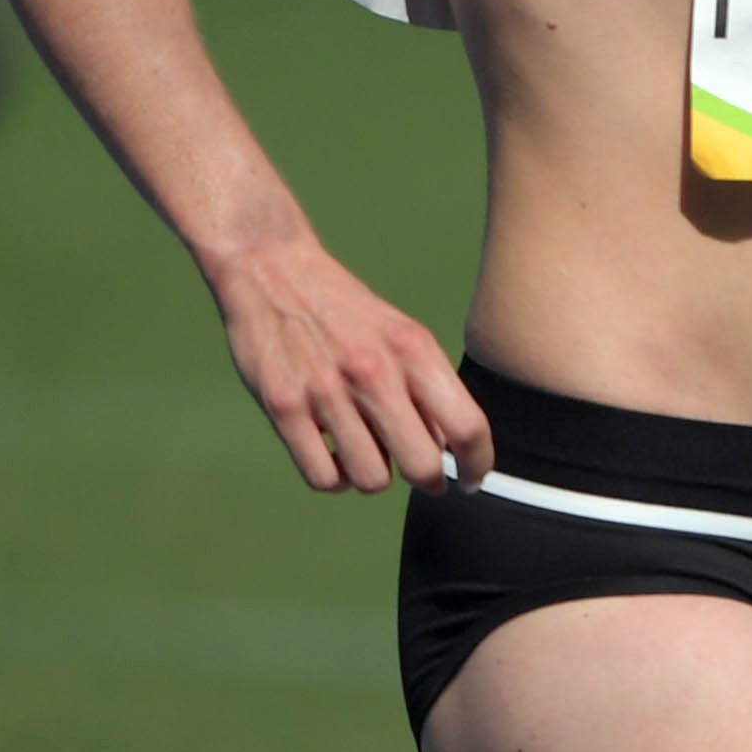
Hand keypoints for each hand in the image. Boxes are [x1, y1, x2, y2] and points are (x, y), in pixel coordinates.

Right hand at [206, 234, 490, 494]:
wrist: (272, 271)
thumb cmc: (345, 311)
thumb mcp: (401, 335)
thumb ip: (426, 388)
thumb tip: (450, 451)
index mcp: (414, 350)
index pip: (467, 426)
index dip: (479, 463)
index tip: (473, 479)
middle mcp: (375, 372)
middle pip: (422, 464)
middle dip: (429, 480)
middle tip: (424, 477)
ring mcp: (326, 392)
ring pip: (372, 479)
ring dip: (375, 476)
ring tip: (368, 454)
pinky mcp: (284, 408)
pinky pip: (323, 477)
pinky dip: (334, 478)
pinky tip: (335, 457)